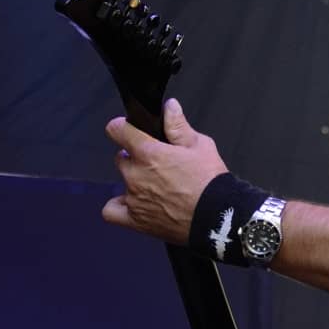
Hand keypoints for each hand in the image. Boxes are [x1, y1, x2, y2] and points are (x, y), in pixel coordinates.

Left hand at [102, 99, 226, 241]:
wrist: (217, 218)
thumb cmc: (210, 182)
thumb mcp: (201, 146)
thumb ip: (178, 126)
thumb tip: (169, 107)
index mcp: (149, 153)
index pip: (117, 130)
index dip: (122, 127)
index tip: (128, 130)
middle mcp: (136, 175)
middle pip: (121, 158)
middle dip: (135, 157)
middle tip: (156, 163)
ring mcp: (134, 198)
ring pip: (121, 182)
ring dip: (133, 181)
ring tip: (155, 186)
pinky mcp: (136, 220)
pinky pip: (112, 211)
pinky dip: (119, 207)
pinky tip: (133, 204)